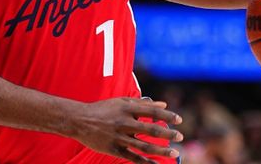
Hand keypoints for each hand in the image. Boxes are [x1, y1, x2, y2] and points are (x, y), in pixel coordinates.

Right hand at [68, 97, 182, 162]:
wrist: (80, 120)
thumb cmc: (103, 109)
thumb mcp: (122, 102)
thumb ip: (143, 103)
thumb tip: (164, 104)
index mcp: (127, 108)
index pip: (152, 111)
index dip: (167, 116)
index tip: (179, 120)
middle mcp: (124, 122)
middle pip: (151, 129)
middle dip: (168, 134)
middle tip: (180, 137)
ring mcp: (119, 137)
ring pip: (144, 146)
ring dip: (161, 150)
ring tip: (174, 153)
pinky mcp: (114, 149)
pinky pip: (133, 157)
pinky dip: (146, 162)